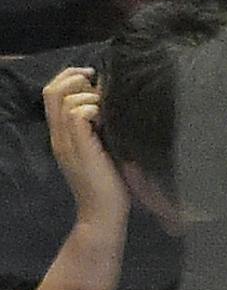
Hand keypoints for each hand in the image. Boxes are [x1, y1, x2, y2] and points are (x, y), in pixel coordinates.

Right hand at [42, 67, 127, 235]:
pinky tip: (106, 120)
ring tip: (105, 107)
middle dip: (73, 77)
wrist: (103, 213)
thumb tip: (112, 104)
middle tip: (97, 81)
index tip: (92, 77)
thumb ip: (99, 128)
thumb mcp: (103, 149)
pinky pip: (78, 114)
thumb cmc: (110, 184)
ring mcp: (66, 141)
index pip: (52, 94)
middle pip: (51, 91)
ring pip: (63, 99)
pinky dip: (93, 109)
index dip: (68, 78)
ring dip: (87, 95)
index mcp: (62, 134)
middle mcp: (59, 134)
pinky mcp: (79, 147)